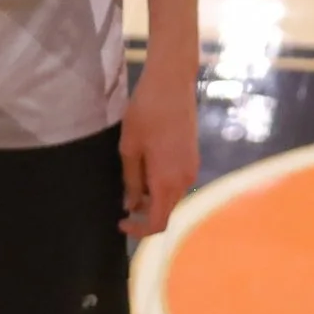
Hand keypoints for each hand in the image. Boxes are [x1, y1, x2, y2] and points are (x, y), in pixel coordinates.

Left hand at [119, 59, 200, 236]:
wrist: (172, 82)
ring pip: (172, 196)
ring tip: (131, 180)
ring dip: (152, 197)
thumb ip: (131, 182)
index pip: (158, 223)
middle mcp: (185, 178)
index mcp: (168, 181)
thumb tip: (132, 206)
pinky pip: (177, 181)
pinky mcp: (192, 156)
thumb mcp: (129, 150)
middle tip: (122, 200)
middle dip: (144, 213)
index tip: (121, 223)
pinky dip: (160, 184)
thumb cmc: (145, 113)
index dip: (139, 231)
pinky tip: (145, 168)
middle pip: (166, 211)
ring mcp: (192, 167)